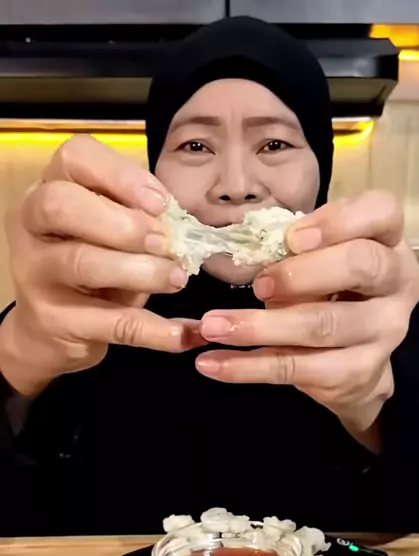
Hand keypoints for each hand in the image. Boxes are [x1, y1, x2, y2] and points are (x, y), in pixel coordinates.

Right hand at [0, 135, 201, 395]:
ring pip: (82, 263)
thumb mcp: (112, 233)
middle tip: (166, 243)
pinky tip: (181, 334)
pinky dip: (152, 330)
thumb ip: (140, 218)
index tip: (162, 203)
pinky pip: (109, 323)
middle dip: (124, 223)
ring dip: (140, 270)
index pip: (74, 157)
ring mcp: (36, 273)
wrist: (50, 330)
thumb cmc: (91, 267)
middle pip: (62, 205)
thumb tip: (185, 222)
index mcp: (50, 187)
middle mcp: (33, 225)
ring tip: (176, 279)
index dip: (121, 176)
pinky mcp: (53, 320)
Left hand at [196, 191, 418, 449]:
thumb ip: (296, 249)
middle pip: (360, 265)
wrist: (355, 362)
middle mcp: (397, 285)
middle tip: (257, 284)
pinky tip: (214, 364)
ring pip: (323, 325)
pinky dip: (249, 366)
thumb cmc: (330, 292)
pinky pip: (297, 368)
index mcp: (388, 242)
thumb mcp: (318, 260)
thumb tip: (247, 250)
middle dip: (301, 272)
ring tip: (213, 326)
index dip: (338, 220)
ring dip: (260, 327)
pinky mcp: (357, 373)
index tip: (291, 237)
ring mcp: (383, 332)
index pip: (382, 212)